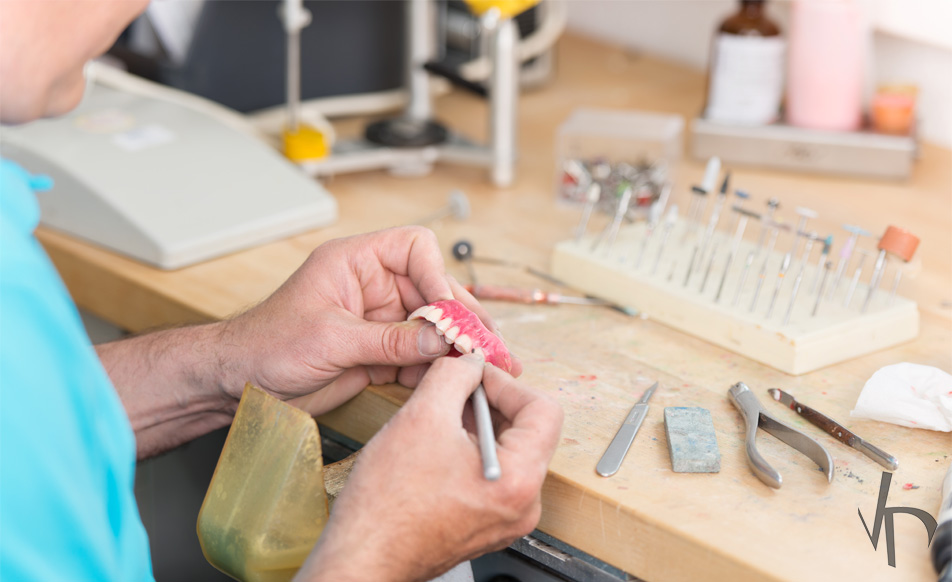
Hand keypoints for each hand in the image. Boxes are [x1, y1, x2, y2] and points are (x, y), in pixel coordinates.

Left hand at [218, 226, 519, 414]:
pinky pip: (418, 357)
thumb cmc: (265, 344)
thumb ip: (390, 340)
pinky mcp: (378, 353)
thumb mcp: (330, 339)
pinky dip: (437, 370)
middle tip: (487, 344)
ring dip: (457, 347)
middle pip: (433, 290)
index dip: (437, 275)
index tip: (448, 311)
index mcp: (356, 262)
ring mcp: (378, 321)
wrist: (237, 383)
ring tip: (486, 366)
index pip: (414, 248)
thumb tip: (442, 339)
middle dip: (461, 317)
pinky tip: (454, 382)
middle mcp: (372, 287)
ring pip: (432, 327)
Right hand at [295, 352, 562, 581]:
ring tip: (439, 418)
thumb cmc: (387, 504)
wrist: (363, 557)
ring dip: (476, 425)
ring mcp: (505, 518)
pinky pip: (491, 473)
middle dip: (490, 402)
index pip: (543, 410)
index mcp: (519, 480)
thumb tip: (470, 362)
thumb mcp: (422, 416)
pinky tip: (436, 447)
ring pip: (506, 451)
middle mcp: (522, 504)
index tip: (475, 375)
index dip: (506, 383)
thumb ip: (455, 375)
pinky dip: (468, 450)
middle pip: (527, 431)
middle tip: (455, 390)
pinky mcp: (485, 524)